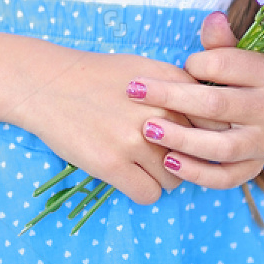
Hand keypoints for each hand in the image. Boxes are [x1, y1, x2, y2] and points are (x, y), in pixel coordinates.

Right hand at [9, 42, 206, 204]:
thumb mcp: (145, 69)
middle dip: (186, 158)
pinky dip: (142, 189)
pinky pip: (149, 194)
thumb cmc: (98, 77)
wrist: (47, 84)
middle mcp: (159, 110)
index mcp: (171, 83)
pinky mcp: (112, 164)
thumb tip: (216, 123)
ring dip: (163, 176)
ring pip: (176, 178)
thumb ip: (180, 91)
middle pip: (199, 153)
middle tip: (163, 153)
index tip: (193, 141)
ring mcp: (135, 139)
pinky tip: (128, 175)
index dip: (207, 136)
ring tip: (141, 163)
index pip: (216, 123)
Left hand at [126, 12, 263, 189]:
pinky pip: (223, 177)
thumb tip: (213, 19)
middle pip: (216, 105)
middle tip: (134, 91)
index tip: (178, 65)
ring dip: (181, 139)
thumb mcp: (237, 55)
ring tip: (148, 129)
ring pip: (220, 146)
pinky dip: (196, 173)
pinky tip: (168, 162)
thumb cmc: (242, 78)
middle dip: (171, 97)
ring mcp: (263, 144)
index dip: (195, 64)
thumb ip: (221, 41)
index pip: (224, 66)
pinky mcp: (252, 169)